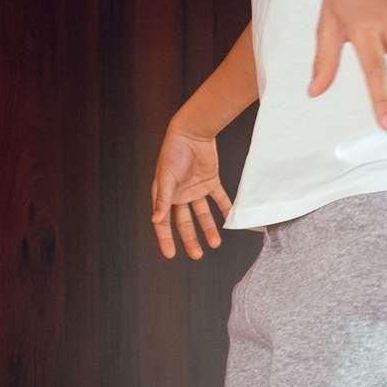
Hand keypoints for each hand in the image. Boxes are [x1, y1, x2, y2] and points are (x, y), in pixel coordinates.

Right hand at [151, 121, 231, 258]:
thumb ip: (163, 200)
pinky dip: (224, 208)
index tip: (170, 254)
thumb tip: (156, 220)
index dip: (166, 239)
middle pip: (184, 222)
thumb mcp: (166, 177)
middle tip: (197, 255)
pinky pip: (219, 198)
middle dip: (190, 239)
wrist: (192, 132)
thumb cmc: (174, 152)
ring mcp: (195, 189)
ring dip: (209, 228)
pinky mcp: (210, 181)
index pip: (163, 222)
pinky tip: (230, 220)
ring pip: (202, 214)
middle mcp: (179, 195)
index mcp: (165, 195)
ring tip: (215, 243)